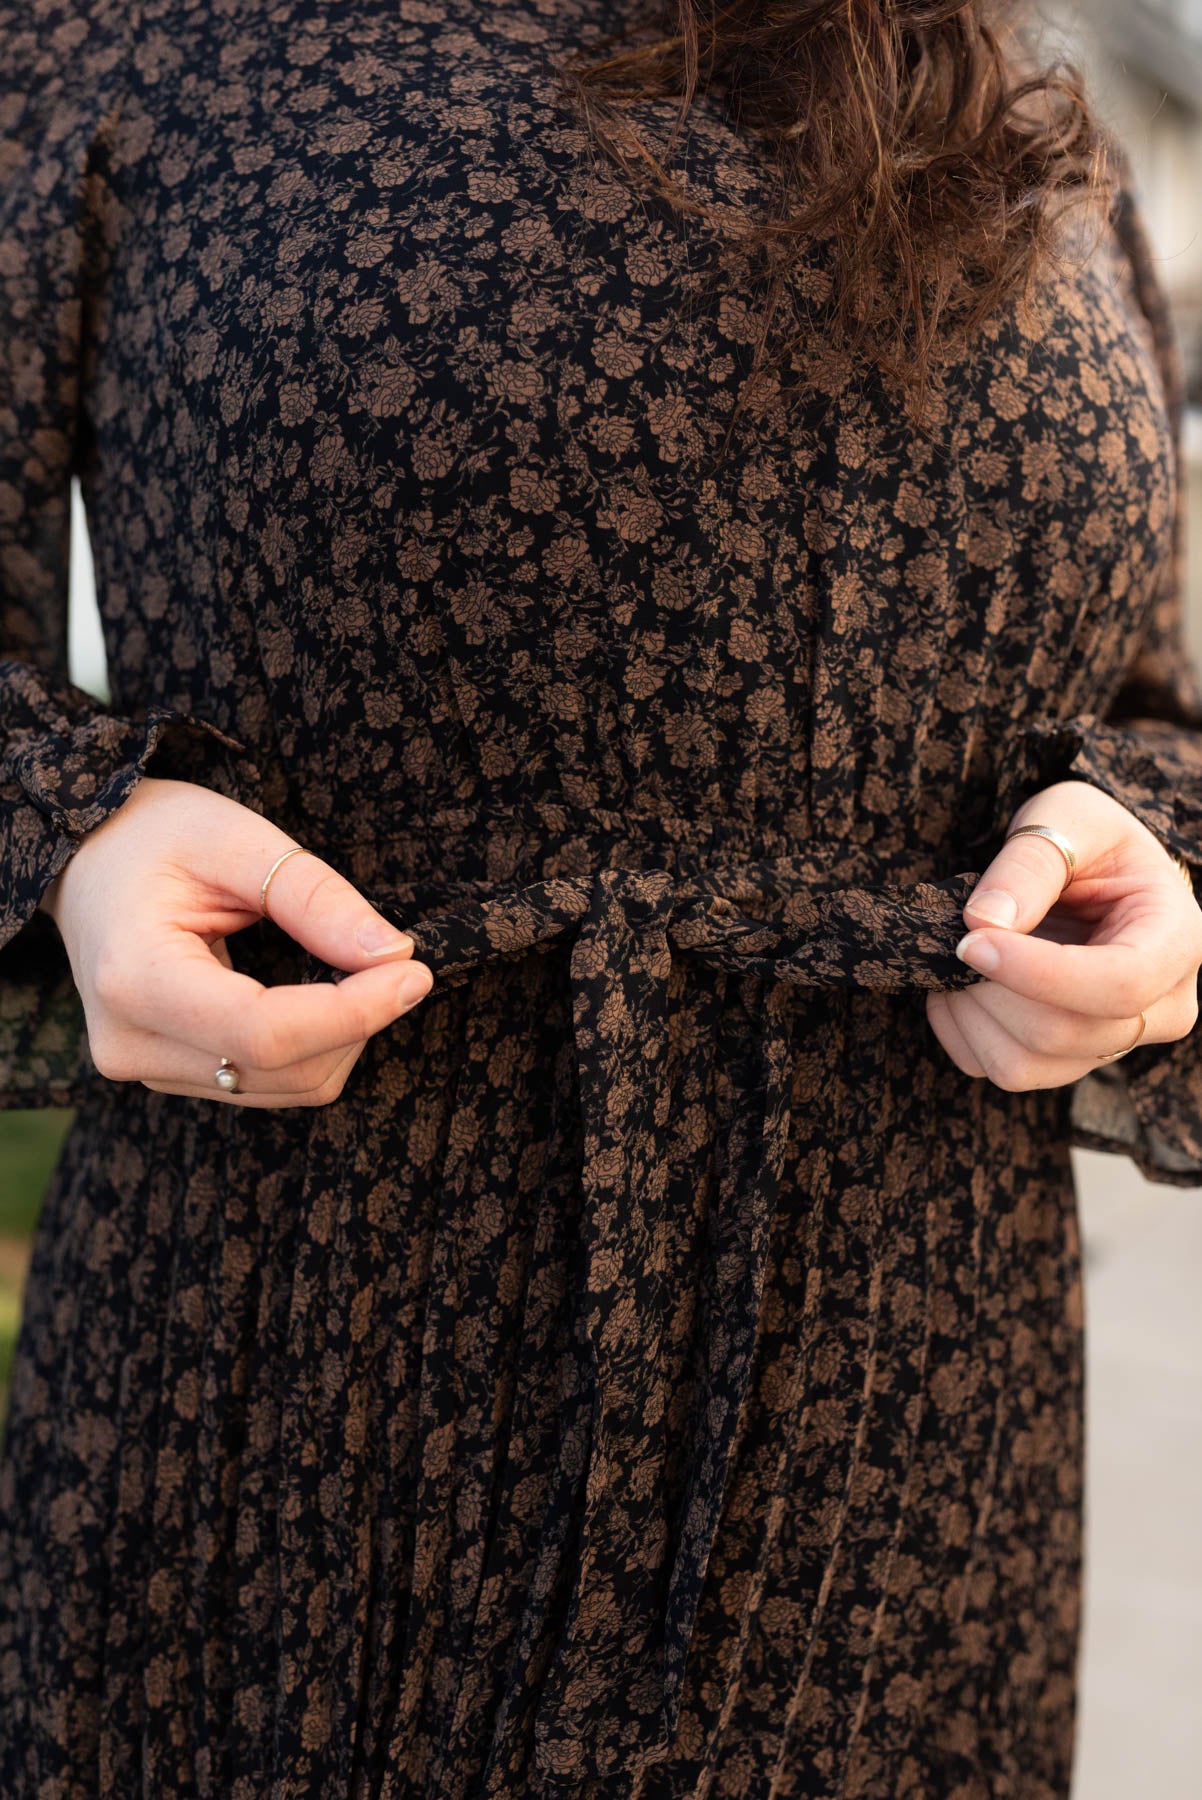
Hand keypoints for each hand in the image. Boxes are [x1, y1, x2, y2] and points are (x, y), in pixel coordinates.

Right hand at [37, 776, 432, 1107]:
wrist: (86, 858)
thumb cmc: (153, 834)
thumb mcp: (235, 838)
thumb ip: (315, 897)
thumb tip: (392, 956)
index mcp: (135, 978)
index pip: (264, 1032)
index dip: (353, 1012)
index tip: (413, 972)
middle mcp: (131, 1044)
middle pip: (283, 1070)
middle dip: (357, 1021)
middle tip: (392, 959)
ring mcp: (145, 1068)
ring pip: (284, 1087)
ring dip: (340, 1038)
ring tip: (346, 969)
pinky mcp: (168, 1074)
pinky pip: (266, 1082)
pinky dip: (312, 1046)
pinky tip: (314, 994)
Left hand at [925, 780, 1201, 1090]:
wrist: (1092, 871)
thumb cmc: (1090, 839)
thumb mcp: (1070, 816)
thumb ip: (1031, 861)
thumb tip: (983, 920)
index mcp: (1176, 942)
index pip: (1120, 984)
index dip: (1038, 972)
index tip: (972, 941)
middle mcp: (1158, 1009)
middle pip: (1063, 1033)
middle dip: (989, 988)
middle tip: (954, 939)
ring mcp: (1112, 1044)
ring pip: (1024, 1065)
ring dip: (969, 1012)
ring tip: (956, 957)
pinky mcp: (1065, 1062)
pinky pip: (996, 1069)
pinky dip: (960, 1029)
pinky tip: (959, 983)